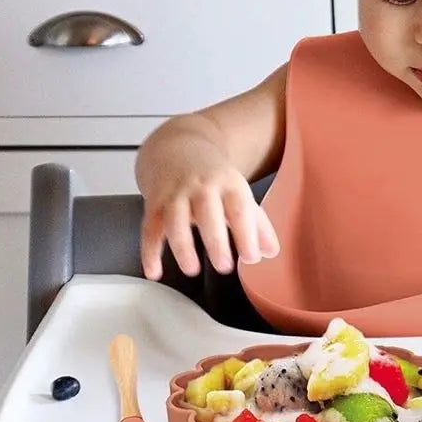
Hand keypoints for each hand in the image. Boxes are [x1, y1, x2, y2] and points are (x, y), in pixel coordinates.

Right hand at [139, 167, 278, 280]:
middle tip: (224, 267)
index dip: (247, 234)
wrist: (178, 149)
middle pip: (208, 213)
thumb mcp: (238, 194)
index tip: (252, 258)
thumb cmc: (213, 179)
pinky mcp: (154, 204)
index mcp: (229, 184)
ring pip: (176, 221)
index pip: (240, 209)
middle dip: (216, 241)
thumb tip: (271, 252)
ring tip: (192, 270)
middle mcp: (202, 187)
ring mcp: (175, 194)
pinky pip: (150, 229)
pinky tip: (154, 272)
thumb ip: (256, 224)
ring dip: (183, 247)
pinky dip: (150, 252)